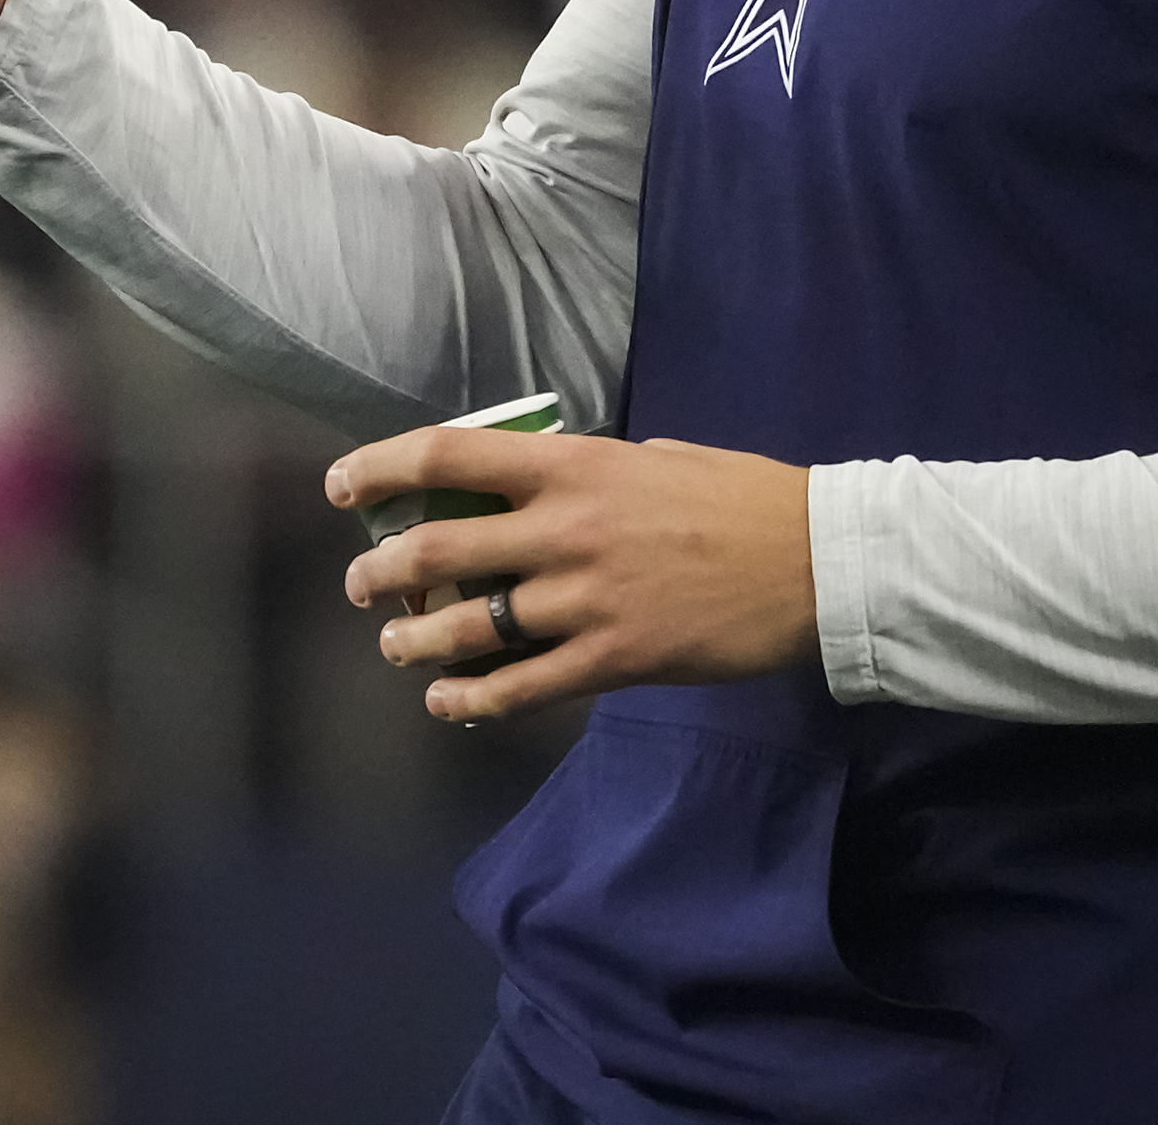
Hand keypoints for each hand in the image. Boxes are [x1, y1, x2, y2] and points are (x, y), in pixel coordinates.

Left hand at [332, 428, 815, 722]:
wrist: (814, 561)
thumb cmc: (742, 498)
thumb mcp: (657, 458)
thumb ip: (589, 474)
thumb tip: (537, 489)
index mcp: (577, 466)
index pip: (451, 455)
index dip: (382, 467)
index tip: (344, 487)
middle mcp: (566, 530)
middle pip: (437, 550)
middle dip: (380, 574)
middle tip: (364, 586)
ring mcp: (585, 600)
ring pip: (466, 628)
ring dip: (415, 642)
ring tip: (399, 647)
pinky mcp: (613, 660)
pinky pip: (519, 687)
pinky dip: (470, 699)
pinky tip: (449, 701)